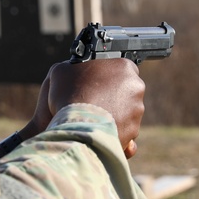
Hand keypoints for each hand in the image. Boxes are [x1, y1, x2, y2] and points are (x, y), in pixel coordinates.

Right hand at [21, 59, 144, 157]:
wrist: (78, 128)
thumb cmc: (70, 96)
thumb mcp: (61, 72)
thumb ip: (72, 68)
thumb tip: (71, 72)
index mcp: (124, 67)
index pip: (119, 67)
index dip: (105, 75)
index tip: (95, 82)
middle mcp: (136, 87)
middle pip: (124, 90)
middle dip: (111, 95)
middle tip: (93, 100)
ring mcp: (137, 110)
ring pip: (125, 111)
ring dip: (113, 114)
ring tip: (93, 118)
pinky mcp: (133, 130)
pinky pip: (124, 130)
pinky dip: (113, 131)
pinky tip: (98, 131)